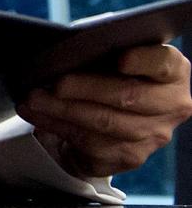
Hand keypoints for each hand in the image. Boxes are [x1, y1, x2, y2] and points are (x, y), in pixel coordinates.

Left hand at [18, 44, 191, 178]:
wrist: (104, 116)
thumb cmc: (106, 74)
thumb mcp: (109, 56)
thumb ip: (101, 50)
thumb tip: (68, 50)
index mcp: (172, 72)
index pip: (166, 63)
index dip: (144, 61)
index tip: (121, 59)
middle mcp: (171, 105)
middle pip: (129, 97)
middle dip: (87, 88)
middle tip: (56, 83)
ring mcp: (154, 135)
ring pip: (106, 123)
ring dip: (63, 110)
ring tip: (34, 99)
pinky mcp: (131, 156)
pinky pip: (90, 144)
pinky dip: (57, 126)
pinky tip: (37, 115)